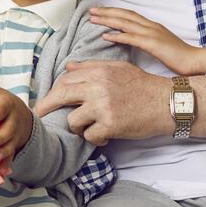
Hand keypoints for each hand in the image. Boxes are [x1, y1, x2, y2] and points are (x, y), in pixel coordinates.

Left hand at [0, 78, 31, 171]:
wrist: (20, 113)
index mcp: (5, 105)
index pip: (0, 110)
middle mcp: (12, 120)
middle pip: (9, 130)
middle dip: (0, 138)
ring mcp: (15, 134)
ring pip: (11, 145)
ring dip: (4, 153)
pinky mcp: (14, 146)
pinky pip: (11, 157)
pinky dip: (6, 165)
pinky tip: (1, 173)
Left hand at [35, 60, 169, 144]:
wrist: (167, 103)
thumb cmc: (143, 86)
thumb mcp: (118, 68)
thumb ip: (92, 67)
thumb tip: (68, 68)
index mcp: (99, 71)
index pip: (66, 79)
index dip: (53, 91)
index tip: (47, 100)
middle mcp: (98, 86)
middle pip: (61, 95)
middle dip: (46, 106)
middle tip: (38, 115)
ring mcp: (103, 106)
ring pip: (72, 120)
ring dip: (78, 128)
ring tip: (89, 129)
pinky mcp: (110, 125)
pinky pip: (89, 136)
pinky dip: (94, 139)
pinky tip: (103, 138)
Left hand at [89, 7, 201, 74]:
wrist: (195, 61)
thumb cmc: (179, 56)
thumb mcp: (160, 45)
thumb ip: (148, 41)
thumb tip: (133, 41)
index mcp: (152, 26)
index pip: (129, 14)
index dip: (114, 11)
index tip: (100, 11)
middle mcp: (151, 26)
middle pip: (125, 15)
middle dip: (107, 12)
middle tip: (91, 11)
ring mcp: (152, 34)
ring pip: (126, 23)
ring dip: (108, 20)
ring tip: (93, 20)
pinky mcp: (153, 44)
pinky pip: (132, 38)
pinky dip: (117, 36)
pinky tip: (105, 36)